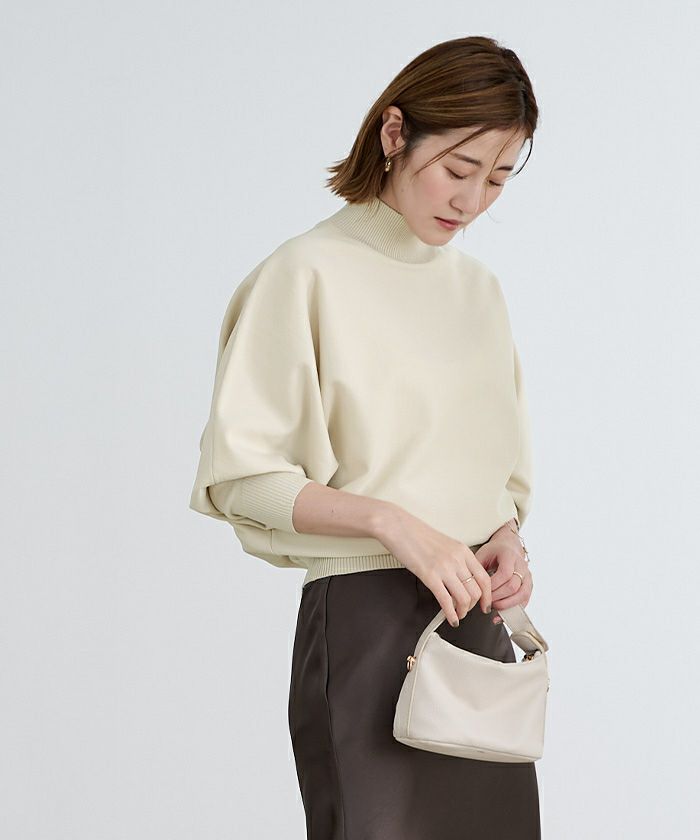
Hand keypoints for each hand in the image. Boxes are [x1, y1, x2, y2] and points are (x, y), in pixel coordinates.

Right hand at [374, 505, 492, 627]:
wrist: (397, 526)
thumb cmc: (415, 533)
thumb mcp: (444, 543)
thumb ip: (455, 558)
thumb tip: (461, 577)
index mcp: (462, 550)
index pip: (484, 577)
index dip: (487, 595)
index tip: (485, 604)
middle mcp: (457, 559)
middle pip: (476, 591)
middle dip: (473, 606)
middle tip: (467, 611)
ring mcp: (444, 567)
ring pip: (464, 598)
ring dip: (463, 612)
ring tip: (457, 615)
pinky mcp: (429, 575)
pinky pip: (446, 601)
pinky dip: (450, 614)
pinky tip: (449, 618)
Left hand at [474, 525, 532, 623]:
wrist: (508, 547)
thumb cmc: (494, 552)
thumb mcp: (482, 554)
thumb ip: (477, 569)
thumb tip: (467, 586)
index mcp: (509, 556)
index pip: (504, 574)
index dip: (494, 586)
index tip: (482, 592)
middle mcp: (521, 566)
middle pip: (513, 586)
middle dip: (498, 597)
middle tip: (486, 601)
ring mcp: (527, 576)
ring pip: (522, 594)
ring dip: (506, 605)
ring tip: (493, 608)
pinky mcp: (529, 585)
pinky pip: (525, 600)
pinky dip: (513, 610)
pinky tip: (501, 616)